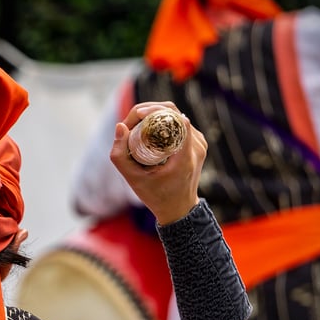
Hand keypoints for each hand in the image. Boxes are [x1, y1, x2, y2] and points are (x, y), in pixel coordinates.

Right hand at [109, 102, 206, 224]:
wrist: (179, 209)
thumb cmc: (156, 196)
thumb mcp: (132, 178)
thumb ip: (120, 154)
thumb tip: (120, 125)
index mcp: (185, 156)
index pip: (174, 119)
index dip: (152, 110)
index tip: (136, 116)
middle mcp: (197, 146)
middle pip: (174, 112)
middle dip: (149, 110)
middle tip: (131, 121)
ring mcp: (200, 143)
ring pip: (176, 115)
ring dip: (155, 115)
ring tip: (137, 126)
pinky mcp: (199, 142)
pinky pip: (180, 123)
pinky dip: (163, 122)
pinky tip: (149, 130)